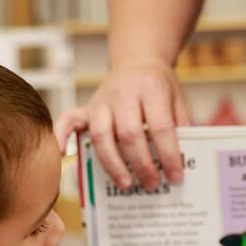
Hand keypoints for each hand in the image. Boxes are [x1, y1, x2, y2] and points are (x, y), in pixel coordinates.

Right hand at [54, 58, 188, 191]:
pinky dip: (61, 135)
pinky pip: (68, 119)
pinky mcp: (87, 106)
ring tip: (126, 184)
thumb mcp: (178, 101)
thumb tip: (184, 164)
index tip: (176, 176)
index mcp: (152, 89)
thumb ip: (181, 128)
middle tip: (152, 184)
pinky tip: (62, 155)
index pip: (161, 126)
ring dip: (113, 163)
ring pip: (100, 134)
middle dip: (141, 163)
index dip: (169, 154)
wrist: (138, 61)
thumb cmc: (160, 87)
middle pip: (128, 133)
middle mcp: (124, 93)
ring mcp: (101, 100)